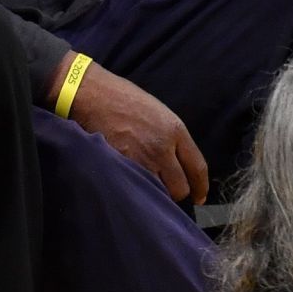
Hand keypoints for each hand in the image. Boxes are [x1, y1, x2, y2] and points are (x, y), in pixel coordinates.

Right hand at [61, 60, 208, 202]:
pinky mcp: (121, 166)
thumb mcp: (158, 112)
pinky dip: (135, 189)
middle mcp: (162, 148)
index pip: (198, 168)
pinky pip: (135, 187)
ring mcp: (141, 159)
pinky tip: (131, 184)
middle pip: (180, 187)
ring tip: (146, 188)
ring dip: (153, 193)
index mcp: (175, 131)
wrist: (92, 94)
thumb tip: (177, 161)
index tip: (199, 197)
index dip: (200, 188)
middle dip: (175, 192)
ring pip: (157, 192)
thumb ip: (171, 137)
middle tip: (167, 190)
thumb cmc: (122, 98)